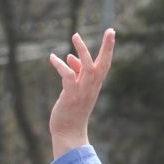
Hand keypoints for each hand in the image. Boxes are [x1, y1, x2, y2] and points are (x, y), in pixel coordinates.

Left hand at [49, 29, 115, 154]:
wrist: (69, 133)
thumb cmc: (72, 111)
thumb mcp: (75, 89)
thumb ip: (75, 73)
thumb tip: (70, 56)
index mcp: (94, 85)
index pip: (104, 64)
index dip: (108, 48)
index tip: (111, 32)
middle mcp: (91, 87)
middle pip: (102, 64)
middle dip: (107, 47)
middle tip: (110, 30)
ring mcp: (82, 92)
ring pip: (87, 68)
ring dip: (83, 51)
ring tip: (75, 35)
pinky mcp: (71, 96)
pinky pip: (68, 76)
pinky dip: (60, 65)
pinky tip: (52, 58)